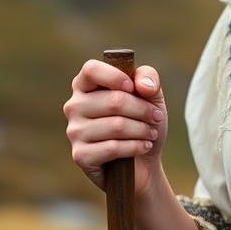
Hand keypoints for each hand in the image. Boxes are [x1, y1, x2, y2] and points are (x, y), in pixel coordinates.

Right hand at [63, 59, 169, 198]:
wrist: (143, 159)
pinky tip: (144, 146)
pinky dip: (136, 146)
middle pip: (114, 100)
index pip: (91, 69)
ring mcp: (74, 131)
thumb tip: (141, 86)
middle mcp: (74, 106)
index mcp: (86, 84)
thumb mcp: (151, 93)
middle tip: (156, 117)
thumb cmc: (142, 120)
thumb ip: (148, 77)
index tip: (133, 88)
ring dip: (143, 129)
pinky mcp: (80, 155)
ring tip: (151, 132)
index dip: (115, 76)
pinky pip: (112, 147)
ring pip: (116, 125)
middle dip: (143, 110)